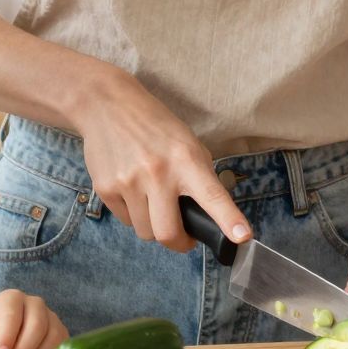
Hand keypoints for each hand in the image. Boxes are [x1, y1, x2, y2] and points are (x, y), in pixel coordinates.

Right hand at [72, 63, 247, 254]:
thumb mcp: (187, 143)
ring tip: (153, 202)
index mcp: (186, 159)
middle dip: (179, 243)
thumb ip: (199, 177)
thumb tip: (210, 214)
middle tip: (183, 237)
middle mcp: (158, 173)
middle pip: (169, 233)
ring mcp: (129, 182)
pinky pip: (126, 221)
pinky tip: (133, 191)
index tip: (242, 237)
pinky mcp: (105, 189)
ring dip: (153, 227)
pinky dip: (134, 215)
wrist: (108, 106)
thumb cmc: (155, 126)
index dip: (229, 219)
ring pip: (146, 232)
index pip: (212, 195)